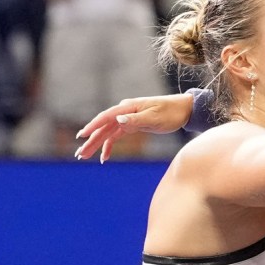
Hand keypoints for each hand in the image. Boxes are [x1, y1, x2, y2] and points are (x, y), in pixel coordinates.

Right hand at [75, 93, 194, 161]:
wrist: (184, 110)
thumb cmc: (171, 112)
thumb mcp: (155, 118)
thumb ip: (136, 120)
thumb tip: (118, 119)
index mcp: (128, 107)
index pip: (106, 117)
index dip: (93, 126)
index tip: (82, 136)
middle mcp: (125, 111)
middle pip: (104, 127)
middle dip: (91, 141)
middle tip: (80, 154)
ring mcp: (127, 118)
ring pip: (107, 132)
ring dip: (96, 144)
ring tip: (85, 156)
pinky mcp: (132, 125)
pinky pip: (116, 135)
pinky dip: (109, 145)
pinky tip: (104, 156)